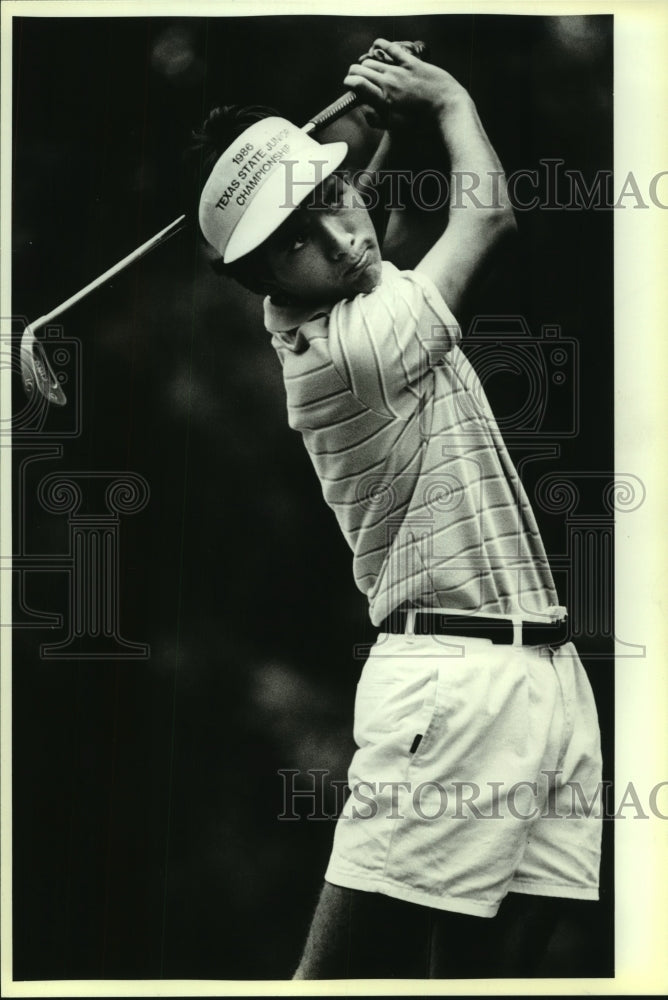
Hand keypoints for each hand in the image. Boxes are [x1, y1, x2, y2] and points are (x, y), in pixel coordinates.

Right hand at [343, 38, 469, 130]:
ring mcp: (400, 70)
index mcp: (382, 100)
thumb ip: (375, 118)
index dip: (349, 82)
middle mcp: (388, 82)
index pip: (356, 84)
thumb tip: (362, 107)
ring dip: (366, 62)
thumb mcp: (395, 127)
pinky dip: (382, 45)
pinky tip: (377, 45)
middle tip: (355, 76)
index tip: (348, 83)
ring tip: (365, 66)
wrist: (446, 109)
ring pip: (374, 60)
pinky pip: (392, 49)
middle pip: (361, 69)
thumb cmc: (422, 123)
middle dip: (354, 72)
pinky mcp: (412, 62)